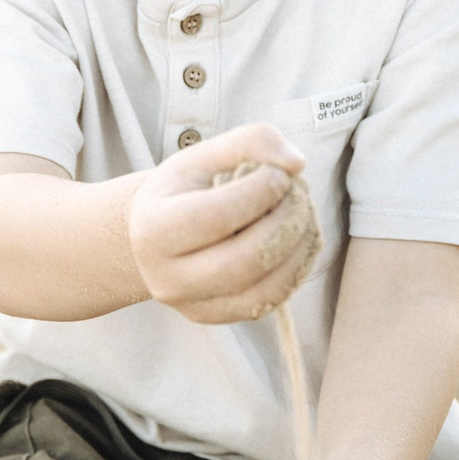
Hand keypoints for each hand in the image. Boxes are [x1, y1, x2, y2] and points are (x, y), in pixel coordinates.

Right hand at [126, 124, 315, 324]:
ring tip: (304, 216)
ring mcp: (191, 305)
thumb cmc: (182, 191)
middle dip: (288, 223)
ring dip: (299, 248)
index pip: (218, 216)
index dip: (261, 192)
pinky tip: (298, 242)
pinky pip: (269, 301)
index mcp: (154, 230)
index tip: (280, 174)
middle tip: (301, 196)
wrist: (155, 236)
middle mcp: (166, 277)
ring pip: (263, 288)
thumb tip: (296, 163)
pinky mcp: (216, 317)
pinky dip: (295, 270)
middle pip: (246, 259)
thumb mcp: (203, 155)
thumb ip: (249, 142)